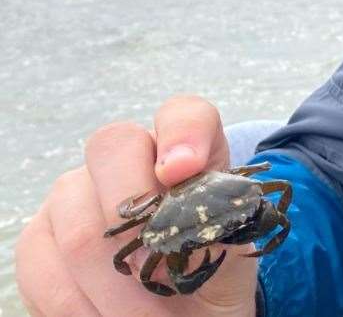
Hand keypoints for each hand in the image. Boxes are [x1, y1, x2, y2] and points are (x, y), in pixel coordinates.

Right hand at [15, 95, 258, 316]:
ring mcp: (76, 193)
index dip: (183, 134)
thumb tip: (186, 200)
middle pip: (115, 150)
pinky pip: (43, 265)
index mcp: (188, 150)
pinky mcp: (40, 237)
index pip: (185, 113)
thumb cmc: (213, 274)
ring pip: (79, 224)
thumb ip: (221, 216)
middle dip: (140, 225)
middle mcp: (127, 158)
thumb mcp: (234, 246)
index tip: (183, 172)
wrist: (188, 314)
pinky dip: (78, 305)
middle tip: (162, 277)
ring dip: (114, 285)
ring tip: (144, 315)